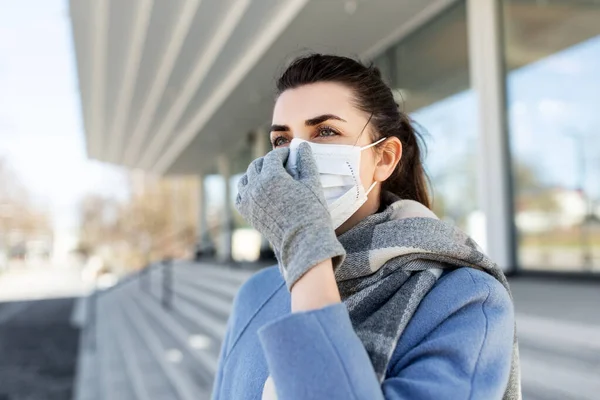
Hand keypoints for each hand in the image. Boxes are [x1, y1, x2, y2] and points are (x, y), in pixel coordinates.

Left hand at [235, 143, 345, 288]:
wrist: (303, 242)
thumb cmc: (312, 212)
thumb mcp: (312, 183)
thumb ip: (306, 162)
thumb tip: (301, 145)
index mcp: (272, 176)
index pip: (274, 157)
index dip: (283, 154)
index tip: (291, 155)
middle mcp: (256, 186)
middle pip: (257, 165)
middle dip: (269, 162)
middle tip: (281, 164)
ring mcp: (249, 201)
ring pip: (246, 178)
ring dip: (256, 173)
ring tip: (269, 175)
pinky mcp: (247, 214)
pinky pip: (240, 196)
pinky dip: (247, 190)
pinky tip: (258, 190)